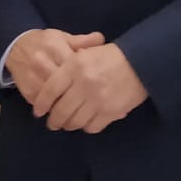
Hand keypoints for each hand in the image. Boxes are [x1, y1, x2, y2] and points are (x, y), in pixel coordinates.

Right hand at [6, 28, 104, 104]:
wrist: (16, 47)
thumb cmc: (45, 43)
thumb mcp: (63, 37)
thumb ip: (82, 40)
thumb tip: (101, 39)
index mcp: (54, 46)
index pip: (75, 64)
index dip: (88, 75)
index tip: (99, 83)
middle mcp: (42, 61)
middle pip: (65, 83)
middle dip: (80, 94)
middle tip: (94, 103)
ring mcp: (34, 78)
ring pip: (55, 98)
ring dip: (69, 106)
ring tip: (83, 113)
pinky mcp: (27, 91)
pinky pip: (46, 105)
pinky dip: (57, 110)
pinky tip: (67, 115)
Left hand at [32, 43, 147, 133]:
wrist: (141, 63)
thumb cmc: (111, 56)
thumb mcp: (86, 53)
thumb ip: (68, 67)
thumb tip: (49, 83)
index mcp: (74, 66)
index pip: (50, 89)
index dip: (41, 104)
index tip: (38, 112)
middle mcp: (83, 84)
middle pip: (60, 110)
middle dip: (54, 120)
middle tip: (52, 123)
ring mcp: (97, 100)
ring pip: (74, 121)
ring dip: (69, 125)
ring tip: (67, 124)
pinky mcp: (110, 112)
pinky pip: (91, 127)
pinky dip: (86, 127)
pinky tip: (86, 123)